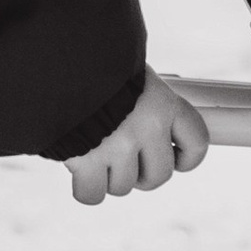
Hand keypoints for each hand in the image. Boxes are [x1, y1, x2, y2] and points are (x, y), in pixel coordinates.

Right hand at [65, 69, 210, 207]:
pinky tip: (81, 169)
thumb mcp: (130, 71)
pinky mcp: (86, 162)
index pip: (196, 142)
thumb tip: (157, 122)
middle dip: (143, 172)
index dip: (187, 157)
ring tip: (96, 150)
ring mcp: (116, 147)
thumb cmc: (92, 60)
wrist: (53, 56)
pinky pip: (93, 194)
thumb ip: (146, 100)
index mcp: (162, 102)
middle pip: (159, 175)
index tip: (176, 157)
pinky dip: (86, 187)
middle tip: (127, 157)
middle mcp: (145, 127)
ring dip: (110, 174)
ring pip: (123, 186)